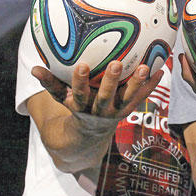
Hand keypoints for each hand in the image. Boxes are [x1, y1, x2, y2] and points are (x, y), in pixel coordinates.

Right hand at [32, 61, 163, 119]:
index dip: (79, 81)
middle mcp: (101, 110)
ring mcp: (117, 111)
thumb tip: (32, 68)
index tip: (80, 65)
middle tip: (117, 63)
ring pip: (128, 99)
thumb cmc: (76, 106)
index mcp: (82, 106)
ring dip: (137, 83)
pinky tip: (162, 69)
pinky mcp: (130, 109)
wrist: (91, 133)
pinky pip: (142, 96)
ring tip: (146, 67)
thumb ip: (50, 83)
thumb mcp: (62, 98)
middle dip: (111, 81)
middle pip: (106, 97)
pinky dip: (152, 85)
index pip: (79, 94)